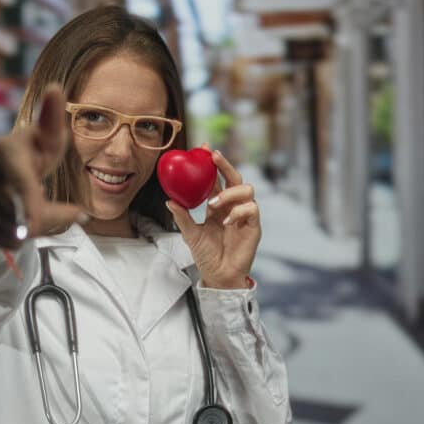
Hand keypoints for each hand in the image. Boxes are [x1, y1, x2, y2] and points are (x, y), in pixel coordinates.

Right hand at [0, 85, 85, 251]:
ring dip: (28, 230)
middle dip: (42, 219)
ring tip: (25, 213)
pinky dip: (12, 241)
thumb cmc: (29, 159)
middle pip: (20, 213)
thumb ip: (52, 121)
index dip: (32, 205)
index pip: (20, 181)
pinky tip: (9, 225)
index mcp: (4, 148)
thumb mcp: (47, 142)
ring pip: (11, 231)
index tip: (40, 222)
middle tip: (52, 213)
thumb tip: (55, 89)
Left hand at [166, 145, 259, 288]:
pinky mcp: (254, 226)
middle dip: (225, 164)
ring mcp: (244, 215)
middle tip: (213, 156)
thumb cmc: (206, 255)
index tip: (204, 148)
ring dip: (229, 192)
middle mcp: (233, 206)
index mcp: (218, 205)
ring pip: (247, 189)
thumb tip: (169, 200)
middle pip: (235, 178)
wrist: (218, 275)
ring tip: (213, 204)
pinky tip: (226, 220)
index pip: (217, 179)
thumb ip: (182, 217)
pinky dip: (238, 211)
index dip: (213, 164)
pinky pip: (252, 209)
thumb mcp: (190, 234)